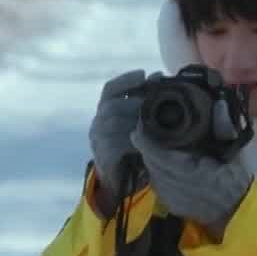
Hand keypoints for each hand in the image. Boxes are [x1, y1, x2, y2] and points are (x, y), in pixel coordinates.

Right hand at [87, 70, 145, 212]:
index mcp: (105, 111)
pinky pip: (115, 144)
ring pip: (112, 122)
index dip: (126, 80)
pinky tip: (148, 140)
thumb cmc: (132, 148)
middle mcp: (98, 123)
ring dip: (134, 118)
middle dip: (134, 100)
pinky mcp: (103, 156)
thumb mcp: (139, 122)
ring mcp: (98, 140)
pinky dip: (133, 140)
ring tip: (154, 120)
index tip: (144, 73)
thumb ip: (145, 102)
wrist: (119, 182)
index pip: (110, 89)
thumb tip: (158, 76)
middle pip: (111, 104)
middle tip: (155, 101)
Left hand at [131, 130, 252, 237]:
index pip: (159, 155)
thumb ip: (224, 128)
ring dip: (151, 158)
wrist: (236, 211)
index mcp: (191, 172)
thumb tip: (219, 105)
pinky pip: (157, 184)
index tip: (139, 125)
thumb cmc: (235, 179)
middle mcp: (176, 187)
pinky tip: (163, 163)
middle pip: (151, 162)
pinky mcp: (170, 206)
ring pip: (152, 173)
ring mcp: (172, 199)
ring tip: (153, 143)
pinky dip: (157, 172)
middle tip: (146, 129)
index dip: (146, 140)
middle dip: (145, 146)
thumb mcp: (233, 152)